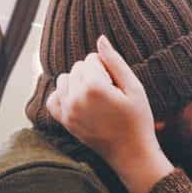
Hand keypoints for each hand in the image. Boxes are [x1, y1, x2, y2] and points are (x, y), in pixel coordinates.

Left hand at [47, 36, 172, 192]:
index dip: (108, 68)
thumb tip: (100, 38)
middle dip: (93, 75)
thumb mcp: (134, 88)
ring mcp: (67, 111)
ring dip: (78, 84)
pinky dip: (64, 96)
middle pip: (77, 67)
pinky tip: (80, 102)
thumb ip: (115, 61)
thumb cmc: (138, 120)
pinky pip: (53, 98)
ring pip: (64, 79)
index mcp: (94, 86)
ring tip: (96, 98)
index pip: (92, 58)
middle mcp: (76, 97)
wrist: (132, 154)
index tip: (118, 86)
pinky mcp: (64, 121)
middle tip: (109, 94)